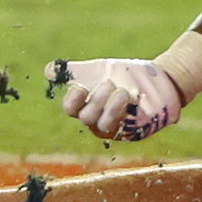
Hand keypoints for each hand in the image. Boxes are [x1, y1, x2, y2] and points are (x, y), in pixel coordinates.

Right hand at [46, 57, 186, 140]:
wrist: (153, 78)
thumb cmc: (122, 74)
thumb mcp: (98, 70)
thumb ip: (76, 71)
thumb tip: (48, 71)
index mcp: (86, 105)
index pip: (71, 109)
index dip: (73, 99)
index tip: (82, 86)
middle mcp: (97, 120)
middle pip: (86, 117)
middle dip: (97, 100)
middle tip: (109, 84)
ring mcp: (115, 128)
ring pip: (103, 125)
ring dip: (111, 108)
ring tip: (122, 91)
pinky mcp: (133, 131)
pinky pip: (124, 128)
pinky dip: (126, 112)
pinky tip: (131, 98)